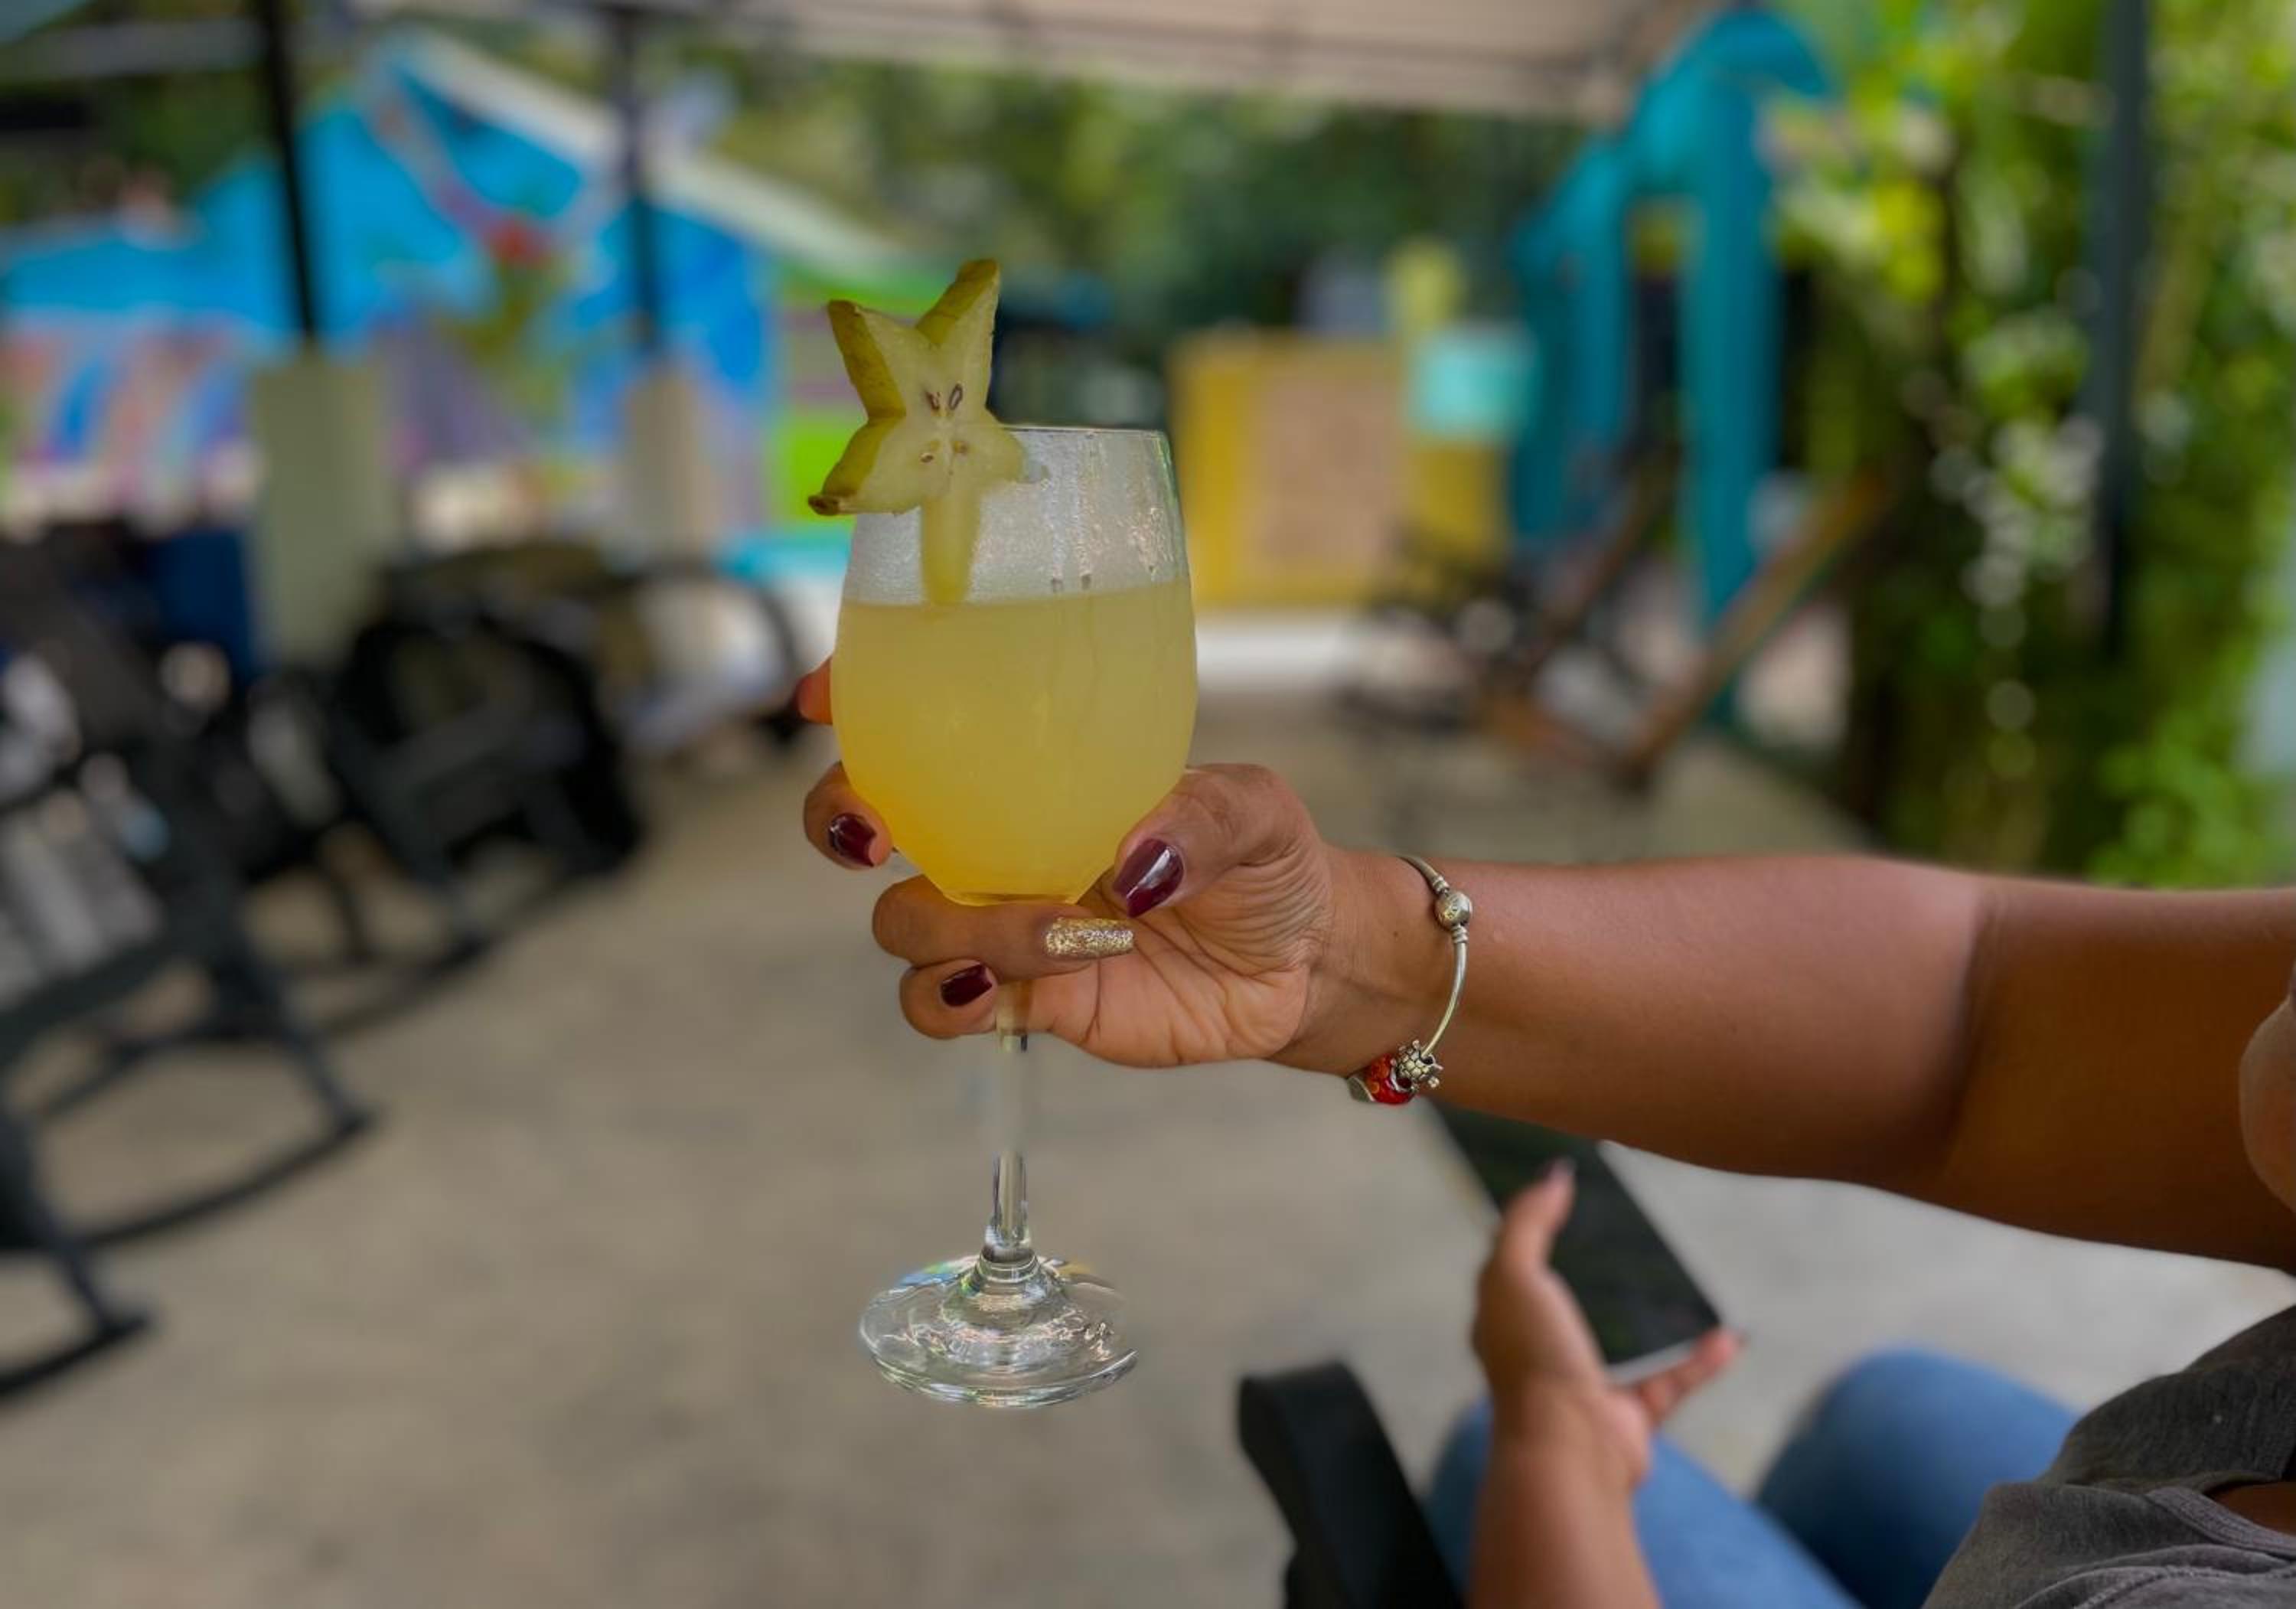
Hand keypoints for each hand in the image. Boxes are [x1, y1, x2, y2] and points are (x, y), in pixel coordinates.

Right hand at [796, 663, 1363, 1067]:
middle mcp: (999, 839)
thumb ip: (1201, 822)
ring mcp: (1002, 919)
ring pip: (904, 920)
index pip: (922, 723)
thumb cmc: (1270, 861)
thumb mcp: (1256, 813)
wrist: (1303, 966)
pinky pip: (939, 1004)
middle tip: (878, 834)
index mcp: (1039, 770)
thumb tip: (1135, 864)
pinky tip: (1002, 988)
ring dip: (957, 926)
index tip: (820, 700)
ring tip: (1065, 931)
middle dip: (840, 818)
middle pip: (864, 818)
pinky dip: (950, 998)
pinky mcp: (1024, 998)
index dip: (855, 703)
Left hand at [1472, 1163, 1738, 1490]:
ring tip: (1686, 1277)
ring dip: (1654, 1316)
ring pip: (1625, 1341)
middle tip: (1634, 1228)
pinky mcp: (1631, 1415)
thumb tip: (1553, 1176)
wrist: (1568, 1452)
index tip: (1568, 1188)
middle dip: (1595, 1269)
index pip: (1515, 1262)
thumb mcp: (1513, 1275)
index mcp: (1506, 1317)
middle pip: (1571, 1299)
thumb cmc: (1533, 1361)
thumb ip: (1527, 1223)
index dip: (1533, 1224)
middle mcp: (1543, 1349)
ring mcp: (1589, 1383)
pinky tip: (1731, 1335)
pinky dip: (1702, 1360)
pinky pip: (1673, 1380)